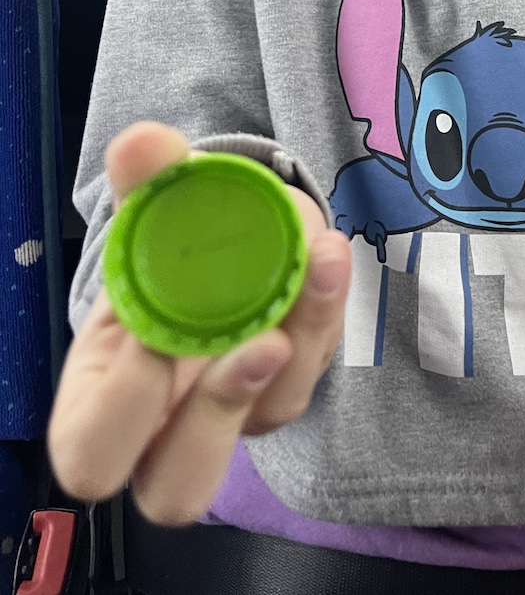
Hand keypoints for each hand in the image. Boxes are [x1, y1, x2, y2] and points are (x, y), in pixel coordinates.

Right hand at [48, 122, 350, 524]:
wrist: (218, 237)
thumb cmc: (160, 247)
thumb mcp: (150, 210)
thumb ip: (146, 179)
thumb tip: (143, 142)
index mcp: (101, 395)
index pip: (92, 450)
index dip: (120, 410)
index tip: (152, 338)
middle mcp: (168, 424)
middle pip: (178, 487)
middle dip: (218, 418)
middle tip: (259, 343)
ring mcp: (238, 410)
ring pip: (270, 413)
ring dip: (300, 341)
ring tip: (316, 262)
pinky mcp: (290, 380)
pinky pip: (314, 362)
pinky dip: (324, 306)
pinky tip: (328, 255)